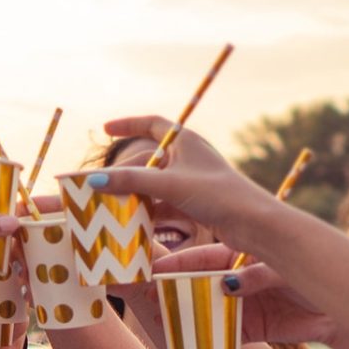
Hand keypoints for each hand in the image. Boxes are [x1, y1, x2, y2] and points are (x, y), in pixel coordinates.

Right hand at [92, 115, 278, 247]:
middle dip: (124, 174)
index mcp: (186, 141)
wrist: (253, 224)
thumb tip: (94, 180)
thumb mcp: (168, 185)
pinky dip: (148, 211)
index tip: (105, 129)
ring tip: (113, 207)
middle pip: (147, 161)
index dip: (128, 124)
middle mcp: (188, 158)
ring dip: (135, 196)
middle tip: (100, 187)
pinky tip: (134, 224)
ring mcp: (191, 181)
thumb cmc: (216, 195)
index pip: (152, 124)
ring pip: (154, 185)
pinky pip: (163, 203)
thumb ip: (131, 181)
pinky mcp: (195, 203)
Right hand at [155, 243, 337, 344]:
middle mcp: (231, 283)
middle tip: (143, 298)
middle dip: (169, 293)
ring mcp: (236, 308)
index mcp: (236, 259)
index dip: (176, 266)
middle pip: (193, 287)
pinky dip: (203, 340)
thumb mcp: (281, 271)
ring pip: (201, 312)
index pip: (199, 260)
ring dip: (181, 318)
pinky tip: (184, 342)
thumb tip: (229, 285)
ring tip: (157, 321)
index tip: (153, 270)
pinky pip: (218, 336)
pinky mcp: (246, 333)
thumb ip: (255, 275)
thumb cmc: (310, 279)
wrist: (336, 311)